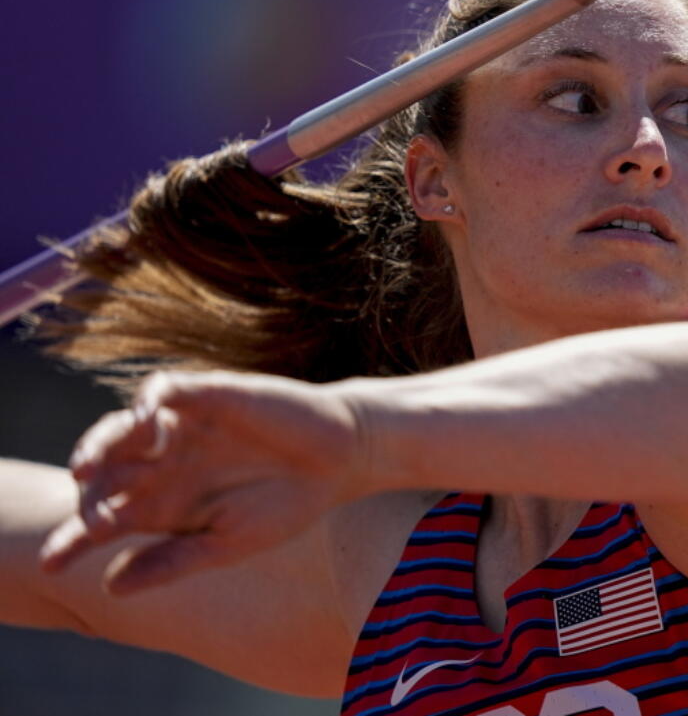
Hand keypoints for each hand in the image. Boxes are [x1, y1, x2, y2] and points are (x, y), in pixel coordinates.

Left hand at [40, 370, 369, 593]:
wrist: (342, 458)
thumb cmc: (288, 505)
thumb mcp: (228, 543)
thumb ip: (172, 561)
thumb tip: (109, 588)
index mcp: (165, 502)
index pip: (106, 517)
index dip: (75, 538)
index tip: (54, 563)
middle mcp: (164, 463)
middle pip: (104, 471)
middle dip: (85, 490)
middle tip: (85, 507)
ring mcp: (182, 427)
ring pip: (122, 429)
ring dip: (100, 444)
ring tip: (88, 466)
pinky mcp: (207, 395)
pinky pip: (163, 390)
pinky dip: (149, 401)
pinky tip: (147, 420)